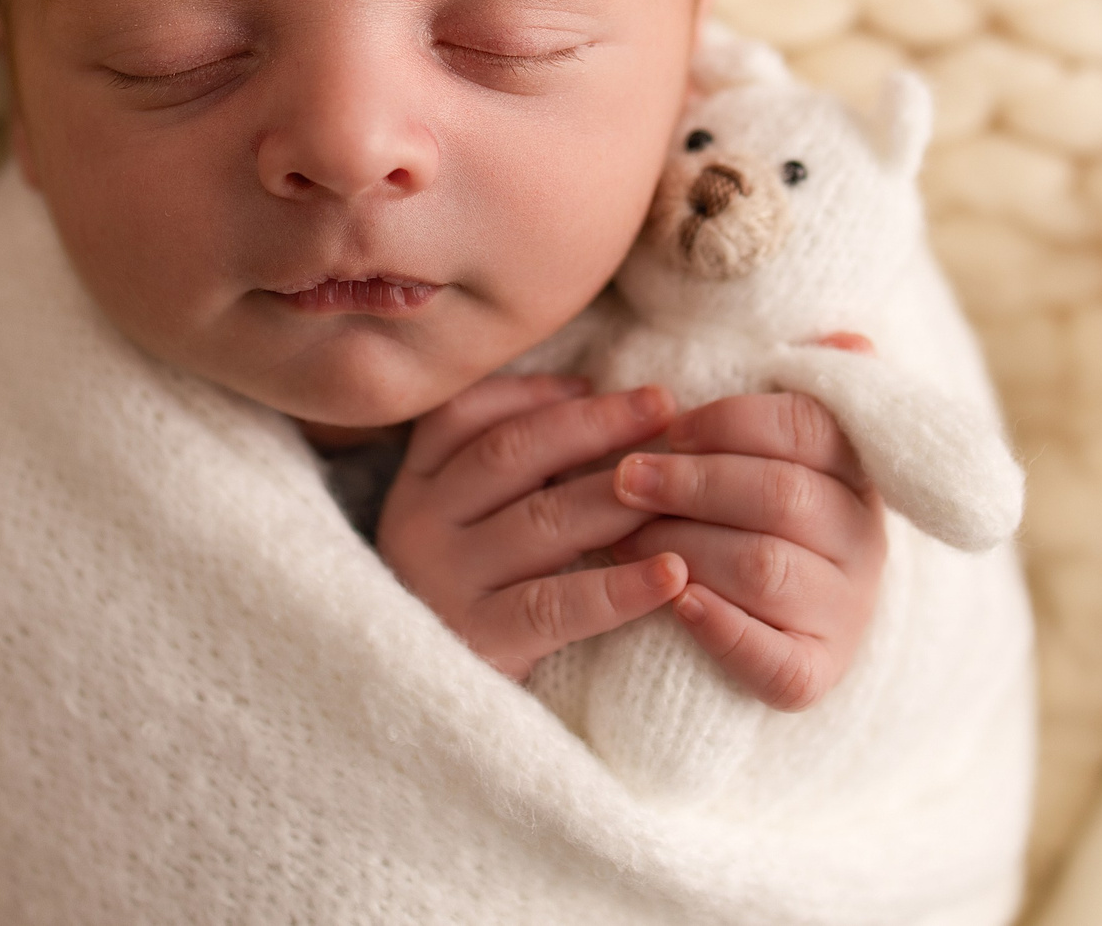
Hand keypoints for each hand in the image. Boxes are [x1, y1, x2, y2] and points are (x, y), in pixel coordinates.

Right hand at [378, 373, 690, 681]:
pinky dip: (620, 588)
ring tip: (684, 481)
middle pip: (514, 452)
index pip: (466, 414)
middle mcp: (417, 526)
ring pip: (543, 521)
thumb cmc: (472, 604)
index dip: (536, 393)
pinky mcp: (477, 643)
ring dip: (619, 496)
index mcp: (417, 488)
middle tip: (665, 408)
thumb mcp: (470, 526)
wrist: (431, 723)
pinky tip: (674, 574)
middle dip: (597, 425)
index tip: (602, 378)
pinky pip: (556, 605)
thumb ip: (510, 466)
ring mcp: (443, 584)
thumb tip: (583, 389)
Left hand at [604, 391, 886, 711]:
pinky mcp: (813, 675)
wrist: (767, 620)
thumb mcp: (775, 448)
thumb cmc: (749, 511)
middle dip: (691, 481)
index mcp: (858, 473)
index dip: (728, 421)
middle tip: (624, 478)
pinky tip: (674, 600)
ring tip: (621, 537)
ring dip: (684, 547)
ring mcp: (844, 612)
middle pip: (781, 496)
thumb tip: (848, 340)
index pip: (807, 426)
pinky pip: (773, 660)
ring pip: (766, 569)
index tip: (667, 426)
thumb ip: (802, 391)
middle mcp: (863, 542)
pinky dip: (720, 629)